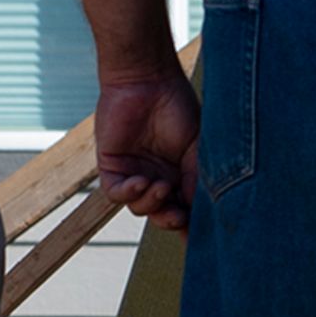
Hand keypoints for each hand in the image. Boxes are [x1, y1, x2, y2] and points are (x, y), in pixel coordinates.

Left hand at [94, 70, 202, 227]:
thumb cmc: (177, 107)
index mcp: (182, 174)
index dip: (193, 223)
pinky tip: (140, 182)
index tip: (203, 235)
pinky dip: (128, 193)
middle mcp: (159, 177)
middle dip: (170, 220)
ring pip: (140, 208)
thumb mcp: (197, 147)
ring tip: (161, 187)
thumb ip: (197, 178)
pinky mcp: (112, 167)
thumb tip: (200, 212)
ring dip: (151, 203)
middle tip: (178, 217)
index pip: (187, 206)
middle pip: (162, 213)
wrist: (148, 80)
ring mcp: (135, 173)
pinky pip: (116, 193)